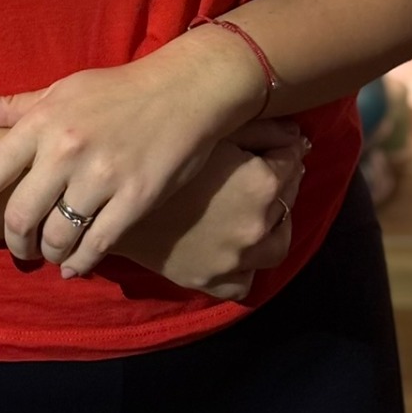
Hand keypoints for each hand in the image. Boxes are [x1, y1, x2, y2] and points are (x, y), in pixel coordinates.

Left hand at [0, 30, 267, 276]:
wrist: (183, 90)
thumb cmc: (114, 91)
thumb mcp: (59, 90)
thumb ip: (9, 107)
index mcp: (42, 121)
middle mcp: (66, 149)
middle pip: (20, 218)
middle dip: (16, 244)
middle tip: (22, 250)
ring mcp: (103, 175)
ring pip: (58, 238)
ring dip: (50, 255)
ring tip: (53, 253)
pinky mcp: (136, 198)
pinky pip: (97, 245)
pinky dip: (81, 263)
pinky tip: (76, 264)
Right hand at [116, 118, 306, 299]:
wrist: (111, 195)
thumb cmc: (165, 149)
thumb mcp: (217, 130)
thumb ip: (265, 130)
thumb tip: (300, 137)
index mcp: (262, 184)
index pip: (293, 161)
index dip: (284, 149)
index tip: (273, 144)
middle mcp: (258, 227)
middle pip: (287, 201)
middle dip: (280, 183)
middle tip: (259, 170)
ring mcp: (237, 260)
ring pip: (276, 246)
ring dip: (272, 225)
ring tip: (253, 208)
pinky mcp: (213, 282)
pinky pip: (245, 281)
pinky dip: (245, 265)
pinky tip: (233, 245)